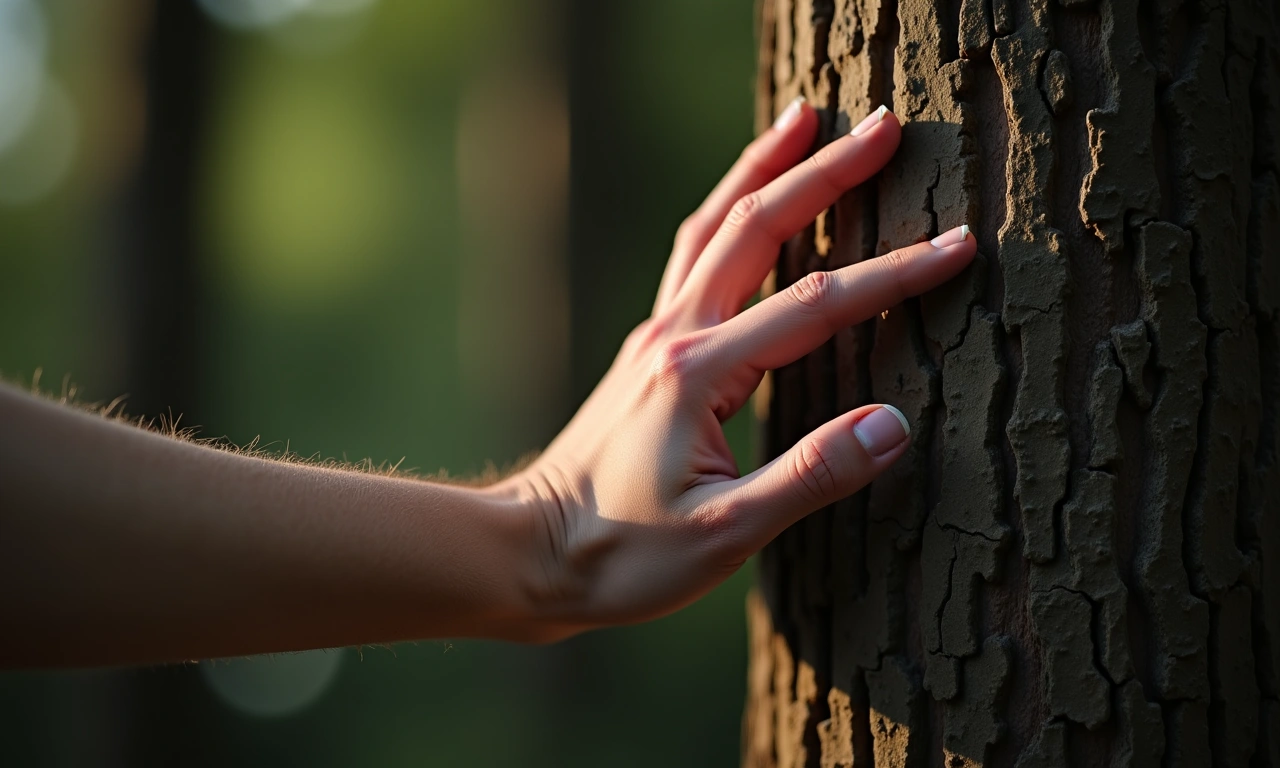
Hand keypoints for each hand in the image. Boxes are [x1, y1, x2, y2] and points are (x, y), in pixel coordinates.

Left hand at [500, 102, 976, 640]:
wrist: (531, 552)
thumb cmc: (621, 554)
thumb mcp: (724, 535)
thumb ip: (811, 477)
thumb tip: (894, 425)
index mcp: (698, 373)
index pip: (813, 306)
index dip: (893, 274)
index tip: (956, 244)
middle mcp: (674, 336)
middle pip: (756, 227)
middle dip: (823, 171)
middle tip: (882, 123)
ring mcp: (656, 337)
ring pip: (713, 227)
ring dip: (763, 169)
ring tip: (805, 117)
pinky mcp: (650, 351)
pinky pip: (694, 256)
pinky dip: (728, 213)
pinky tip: (747, 205)